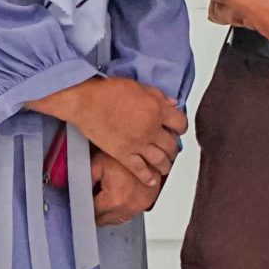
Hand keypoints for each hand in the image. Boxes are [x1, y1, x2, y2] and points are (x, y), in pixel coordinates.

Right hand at [30, 76, 186, 189]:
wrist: (87, 101)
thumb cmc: (109, 91)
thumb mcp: (139, 87)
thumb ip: (158, 96)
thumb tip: (172, 103)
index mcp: (157, 110)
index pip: (180, 123)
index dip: (181, 127)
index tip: (178, 130)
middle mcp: (151, 129)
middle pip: (171, 144)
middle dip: (173, 149)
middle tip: (172, 151)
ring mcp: (138, 143)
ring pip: (160, 160)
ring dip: (166, 164)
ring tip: (165, 167)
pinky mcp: (123, 154)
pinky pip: (140, 170)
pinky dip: (148, 177)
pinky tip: (151, 181)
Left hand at [90, 147, 162, 226]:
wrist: (146, 150)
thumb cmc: (123, 155)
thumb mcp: (97, 164)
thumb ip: (84, 183)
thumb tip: (76, 195)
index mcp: (113, 200)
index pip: (92, 214)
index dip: (86, 205)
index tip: (86, 198)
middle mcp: (127, 208)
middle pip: (104, 220)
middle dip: (98, 210)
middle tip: (96, 195)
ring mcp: (139, 207)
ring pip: (117, 219)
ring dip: (111, 211)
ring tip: (109, 194)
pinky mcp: (147, 203)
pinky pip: (130, 213)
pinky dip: (123, 208)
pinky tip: (120, 195)